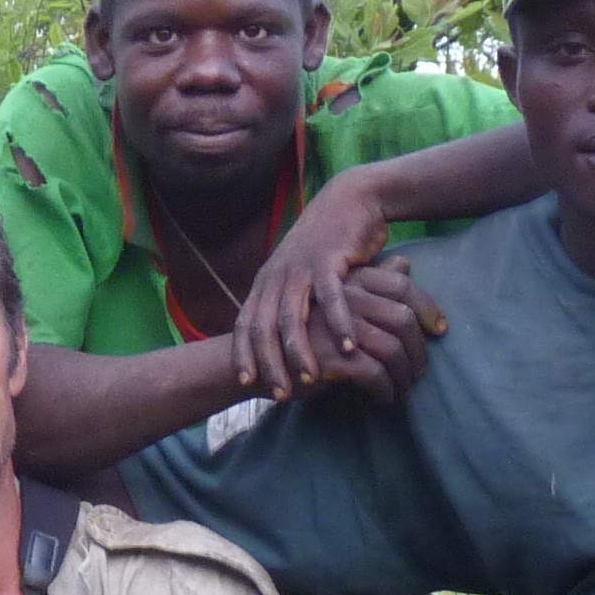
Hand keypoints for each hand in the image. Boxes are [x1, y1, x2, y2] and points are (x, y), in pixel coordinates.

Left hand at [238, 170, 404, 400]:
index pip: (245, 323)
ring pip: (292, 317)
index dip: (243, 354)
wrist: (351, 200)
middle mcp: (277, 275)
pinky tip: (348, 348)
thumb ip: (289, 302)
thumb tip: (280, 337)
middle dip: (268, 363)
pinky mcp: (329, 259)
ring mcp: (301, 267)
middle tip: (278, 394)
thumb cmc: (329, 245)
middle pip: (264, 326)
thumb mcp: (300, 274)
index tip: (245, 383)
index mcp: (267, 281)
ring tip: (308, 380)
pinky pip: (331, 298)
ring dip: (299, 351)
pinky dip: (338, 324)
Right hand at [279, 257, 439, 401]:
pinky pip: (375, 374)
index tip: (440, 331)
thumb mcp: (339, 298)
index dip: (429, 308)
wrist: (256, 361)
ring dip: (405, 375)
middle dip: (420, 349)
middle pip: (404, 318)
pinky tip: (385, 398)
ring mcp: (337, 327)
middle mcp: (345, 298)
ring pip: (393, 349)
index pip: (403, 286)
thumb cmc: (302, 330)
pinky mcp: (332, 358)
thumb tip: (404, 263)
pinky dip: (386, 389)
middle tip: (421, 372)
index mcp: (349, 280)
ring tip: (405, 390)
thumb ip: (371, 280)